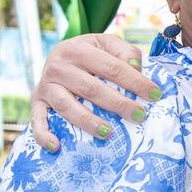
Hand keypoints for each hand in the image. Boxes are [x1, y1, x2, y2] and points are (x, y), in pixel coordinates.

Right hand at [30, 34, 160, 149]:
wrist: (59, 55)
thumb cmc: (90, 53)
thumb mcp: (107, 44)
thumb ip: (125, 52)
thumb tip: (136, 67)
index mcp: (79, 49)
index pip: (112, 67)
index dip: (135, 82)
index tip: (154, 95)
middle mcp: (59, 66)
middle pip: (91, 88)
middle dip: (118, 103)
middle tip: (139, 116)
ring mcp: (46, 85)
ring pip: (66, 105)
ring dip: (87, 121)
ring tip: (108, 133)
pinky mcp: (36, 101)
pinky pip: (38, 120)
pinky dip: (44, 135)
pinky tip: (57, 146)